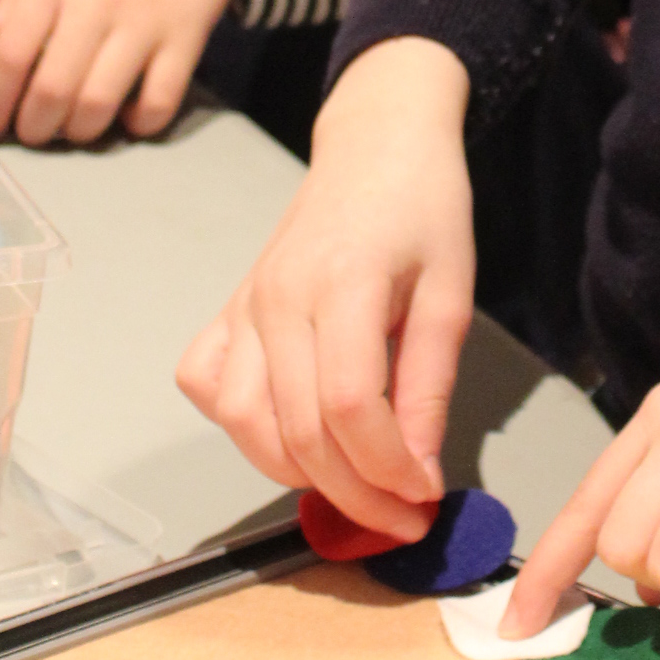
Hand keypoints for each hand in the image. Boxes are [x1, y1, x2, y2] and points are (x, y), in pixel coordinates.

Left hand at [0, 0, 244, 144]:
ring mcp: (144, 22)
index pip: (10, 53)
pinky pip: (158, 101)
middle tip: (33, 132)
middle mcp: (97, 1)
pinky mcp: (186, 38)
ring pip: (100, 103)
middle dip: (34, 127)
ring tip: (76, 127)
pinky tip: (129, 116)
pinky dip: (139, 123)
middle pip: (52, 89)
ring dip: (80, 131)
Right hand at [177, 37, 474, 538]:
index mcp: (343, 283)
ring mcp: (246, 302)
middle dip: (353, 493)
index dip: (385, 470)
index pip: (348, 408)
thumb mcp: (452, 291)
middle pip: (297, 428)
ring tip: (352, 483)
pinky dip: (239, 425)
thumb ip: (430, 384)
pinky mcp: (231, 308)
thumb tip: (417, 469)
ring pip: (243, 419)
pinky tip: (286, 433)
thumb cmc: (422, 206)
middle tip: (400, 515)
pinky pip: (208, 383)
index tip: (423, 497)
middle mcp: (279, 296)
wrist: (378, 145)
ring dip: (294, 472)